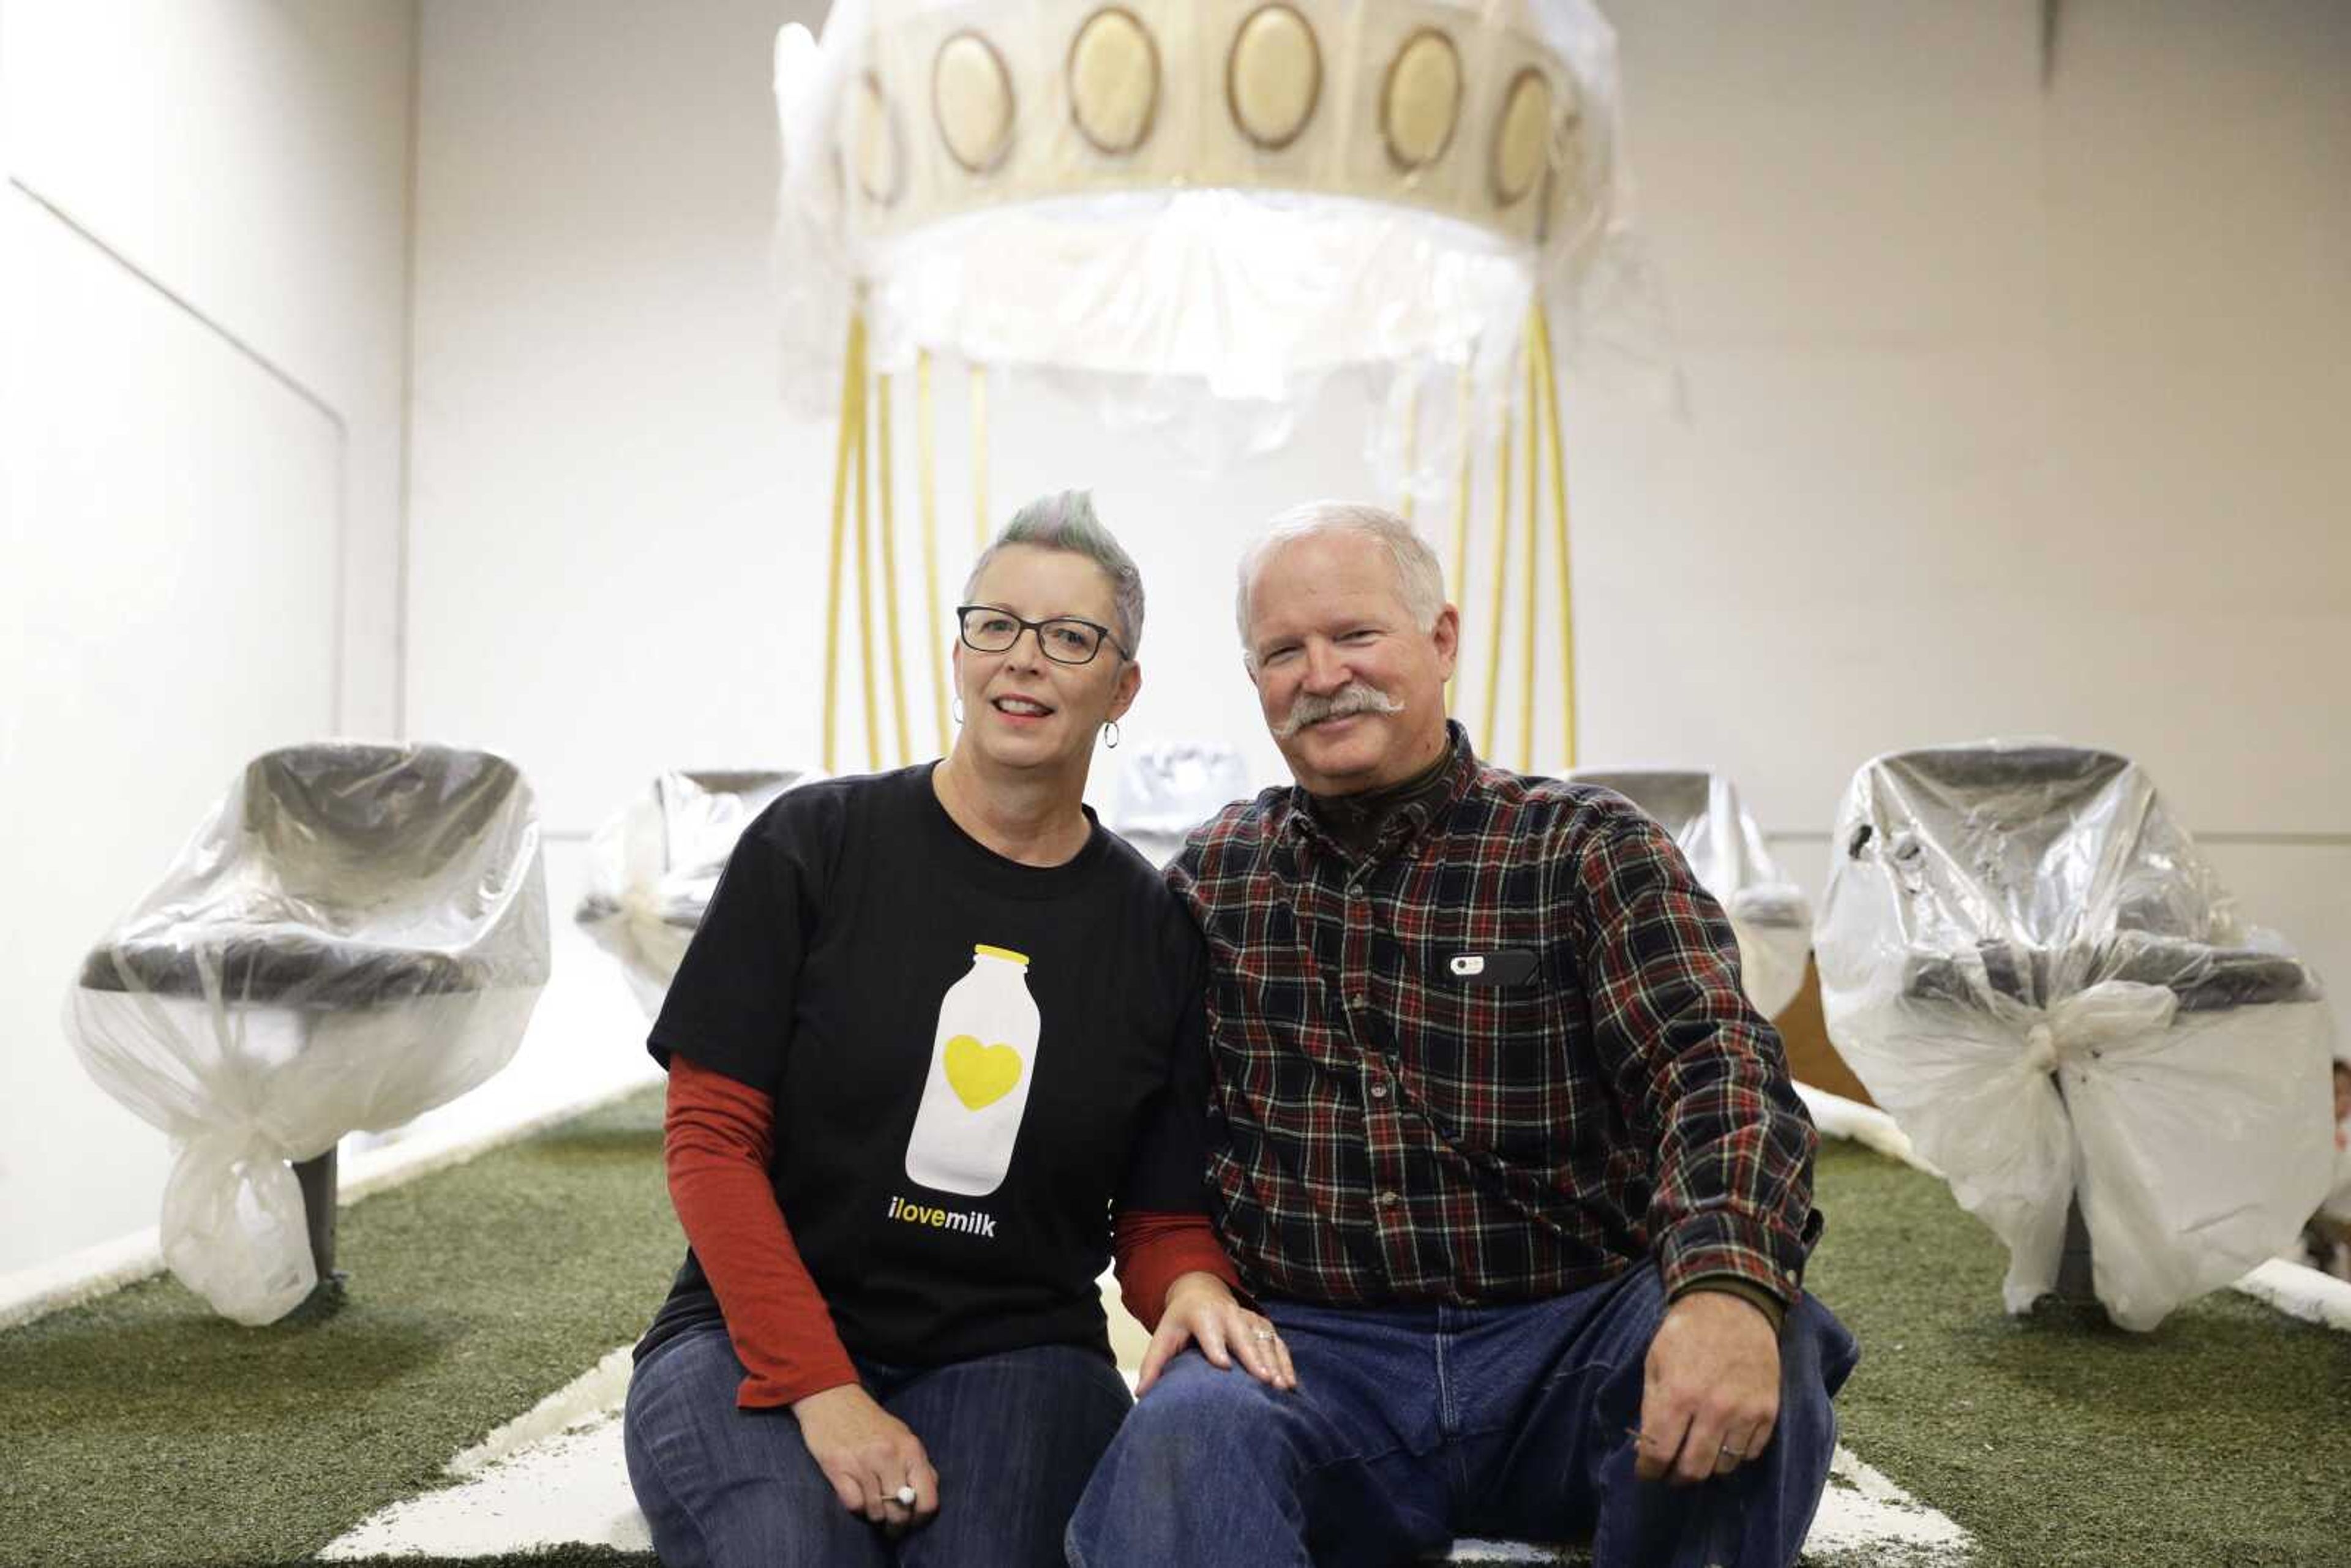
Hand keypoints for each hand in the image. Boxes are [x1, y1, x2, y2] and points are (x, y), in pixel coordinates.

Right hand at [790, 1383, 938, 1532]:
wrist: (832, 1399)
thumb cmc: (870, 1421)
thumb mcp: (902, 1436)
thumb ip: (917, 1464)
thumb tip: (928, 1493)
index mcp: (911, 1450)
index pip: (928, 1500)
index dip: (920, 1520)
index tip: (912, 1524)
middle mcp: (889, 1456)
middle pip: (901, 1512)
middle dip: (896, 1527)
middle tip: (891, 1529)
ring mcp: (863, 1463)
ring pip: (876, 1513)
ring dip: (875, 1516)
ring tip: (873, 1508)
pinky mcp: (838, 1469)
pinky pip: (854, 1505)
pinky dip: (856, 1507)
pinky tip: (856, 1496)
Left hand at [1135, 1272, 1297, 1394]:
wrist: (1202, 1293)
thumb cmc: (1181, 1321)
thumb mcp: (1163, 1336)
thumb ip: (1154, 1364)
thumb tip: (1141, 1393)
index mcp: (1201, 1315)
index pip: (1209, 1333)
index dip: (1216, 1347)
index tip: (1223, 1365)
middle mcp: (1229, 1314)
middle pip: (1243, 1336)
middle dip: (1254, 1357)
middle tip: (1263, 1380)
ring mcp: (1249, 1319)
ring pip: (1264, 1341)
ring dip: (1274, 1364)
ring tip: (1281, 1387)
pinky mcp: (1263, 1326)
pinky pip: (1278, 1344)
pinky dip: (1285, 1362)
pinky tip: (1290, 1383)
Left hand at [1633, 1290, 1780, 1485]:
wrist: (1733, 1306)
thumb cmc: (1686, 1333)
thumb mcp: (1655, 1363)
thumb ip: (1651, 1407)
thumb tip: (1646, 1449)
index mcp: (1678, 1395)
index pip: (1659, 1454)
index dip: (1648, 1470)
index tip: (1646, 1472)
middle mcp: (1713, 1409)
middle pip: (1694, 1469)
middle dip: (1677, 1477)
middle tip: (1671, 1471)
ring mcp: (1745, 1412)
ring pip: (1724, 1467)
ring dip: (1707, 1465)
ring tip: (1698, 1451)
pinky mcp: (1768, 1412)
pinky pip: (1750, 1453)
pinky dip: (1735, 1453)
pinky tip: (1724, 1438)